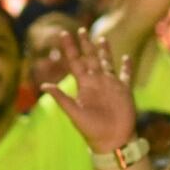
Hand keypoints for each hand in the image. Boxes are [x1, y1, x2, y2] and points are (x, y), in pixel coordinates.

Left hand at [41, 31, 136, 152]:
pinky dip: (126, 66)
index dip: (69, 48)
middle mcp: (96, 82)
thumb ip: (61, 98)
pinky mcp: (124, 90)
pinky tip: (126, 57)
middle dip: (85, 45)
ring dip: (104, 51)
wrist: (112, 141)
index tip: (64, 34)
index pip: (75, 62)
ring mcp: (111, 85)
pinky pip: (125, 75)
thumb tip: (43, 85)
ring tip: (101, 38)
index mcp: (84, 85)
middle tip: (81, 29)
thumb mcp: (74, 113)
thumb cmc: (91, 130)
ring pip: (106, 63)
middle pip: (89, 58)